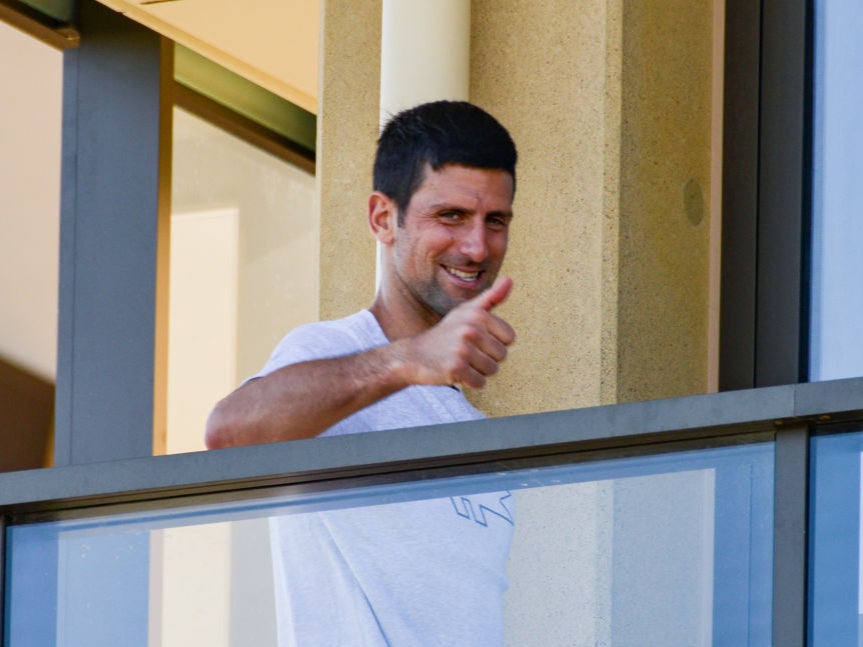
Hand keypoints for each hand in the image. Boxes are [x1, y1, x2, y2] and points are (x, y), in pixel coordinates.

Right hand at [398, 277, 515, 388]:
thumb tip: (509, 280)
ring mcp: (462, 348)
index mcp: (478, 314)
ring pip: (492, 370)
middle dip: (487, 359)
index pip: (509, 338)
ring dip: (478, 371)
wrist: (413, 355)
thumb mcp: (466, 312)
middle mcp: (471, 329)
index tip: (477, 341)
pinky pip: (479, 383)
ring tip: (461, 361)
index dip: (495, 343)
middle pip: (502, 355)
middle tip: (466, 353)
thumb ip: (491, 298)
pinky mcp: (455, 367)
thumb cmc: (446, 334)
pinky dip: (470, 382)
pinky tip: (455, 372)